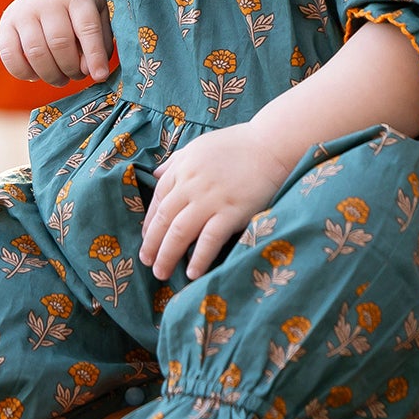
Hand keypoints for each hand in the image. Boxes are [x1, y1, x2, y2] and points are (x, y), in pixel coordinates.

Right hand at [0, 0, 112, 85]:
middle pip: (59, 42)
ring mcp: (23, 10)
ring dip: (51, 75)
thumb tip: (87, 71)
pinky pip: (9, 55)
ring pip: (36, 52)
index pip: (87, 27)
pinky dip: (24, 73)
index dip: (94, 55)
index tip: (100, 76)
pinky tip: (36, 76)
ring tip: (61, 79)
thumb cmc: (79, 12)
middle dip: (71, 69)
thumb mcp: (98, 19)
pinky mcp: (5, 23)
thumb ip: (99, 44)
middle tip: (77, 76)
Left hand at [141, 127, 290, 281]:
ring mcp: (210, 199)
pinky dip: (199, 257)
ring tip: (162, 272)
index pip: (158, 200)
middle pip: (164, 219)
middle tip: (146, 262)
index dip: (149, 223)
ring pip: (180, 232)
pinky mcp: (231, 212)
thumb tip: (156, 174)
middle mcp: (191, 185)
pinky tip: (193, 273)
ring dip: (167, 255)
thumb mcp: (199, 146)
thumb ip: (176, 161)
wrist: (272, 145)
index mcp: (182, 168)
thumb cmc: (238, 145)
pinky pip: (209, 239)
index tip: (147, 239)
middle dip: (152, 244)